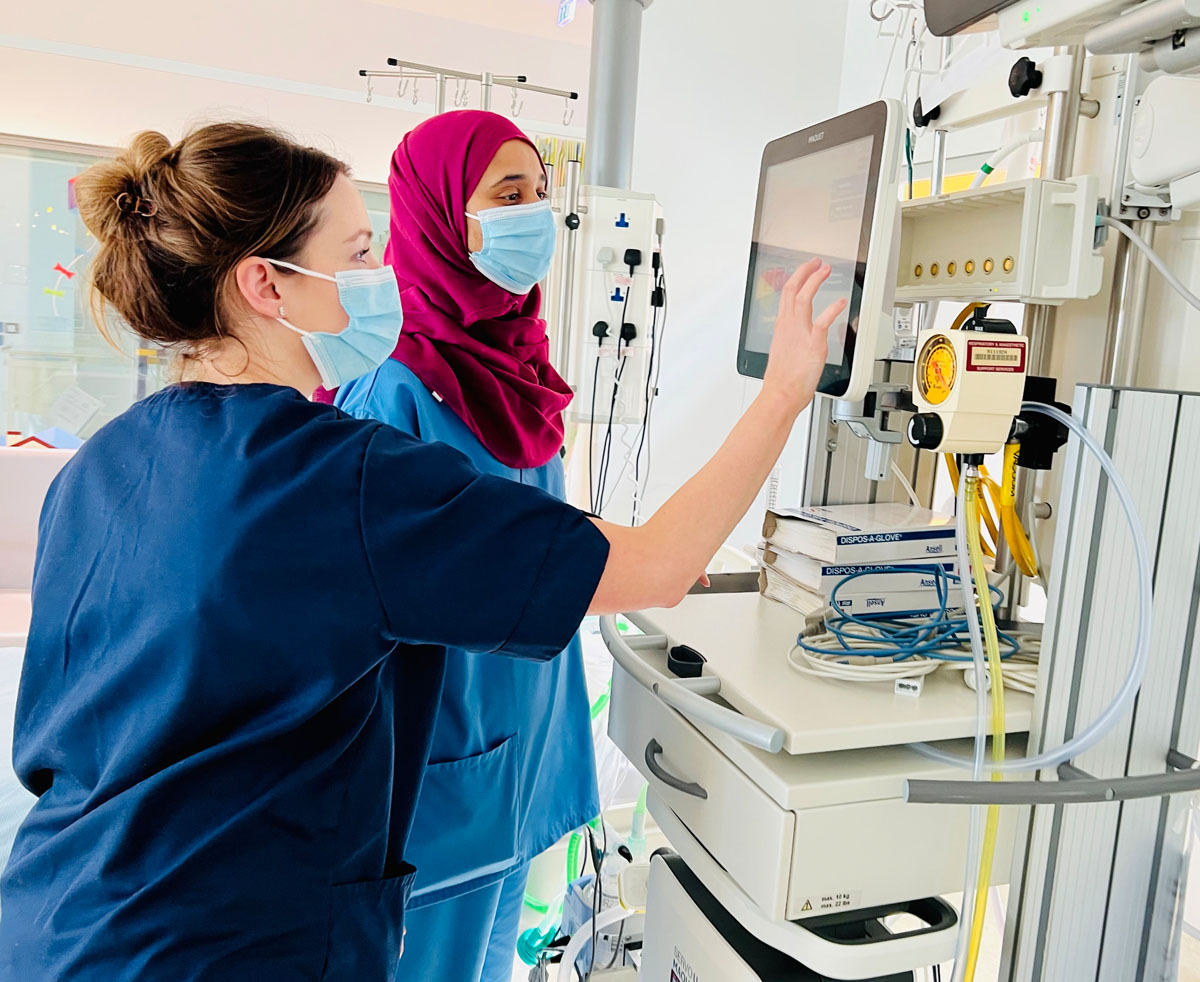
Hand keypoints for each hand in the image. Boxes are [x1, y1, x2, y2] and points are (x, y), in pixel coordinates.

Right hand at [761, 258, 845, 413]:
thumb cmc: (781, 381)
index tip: (805, 271)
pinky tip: (841, 302)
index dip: (797, 279)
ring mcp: (800, 334)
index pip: (786, 295)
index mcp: (781, 328)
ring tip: (825, 270)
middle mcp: (789, 327)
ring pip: (804, 298)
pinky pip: (823, 321)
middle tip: (816, 263)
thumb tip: (796, 341)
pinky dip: (832, 309)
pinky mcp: (814, 344)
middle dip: (805, 272)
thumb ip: (791, 341)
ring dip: (815, 281)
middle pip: (793, 290)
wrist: (780, 394)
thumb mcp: (782, 353)